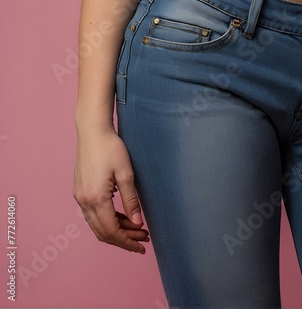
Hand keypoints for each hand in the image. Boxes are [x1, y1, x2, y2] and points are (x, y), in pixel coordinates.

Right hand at [73, 127, 148, 253]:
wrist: (92, 132)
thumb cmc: (111, 148)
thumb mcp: (126, 174)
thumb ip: (131, 200)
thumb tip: (138, 223)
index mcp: (96, 198)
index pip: (111, 230)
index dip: (127, 241)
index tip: (141, 246)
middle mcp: (84, 201)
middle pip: (102, 232)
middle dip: (123, 239)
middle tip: (143, 240)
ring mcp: (79, 197)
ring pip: (97, 224)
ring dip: (116, 230)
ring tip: (138, 229)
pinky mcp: (80, 191)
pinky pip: (93, 214)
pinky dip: (108, 220)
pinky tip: (124, 217)